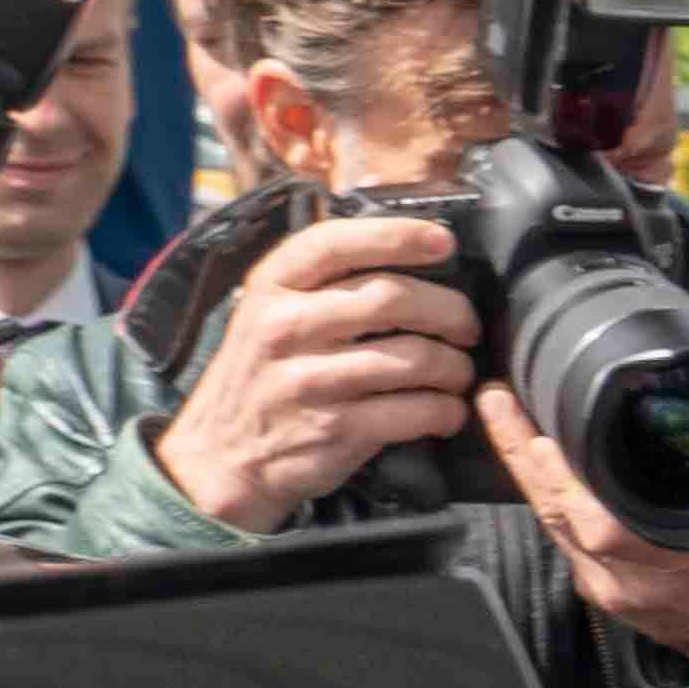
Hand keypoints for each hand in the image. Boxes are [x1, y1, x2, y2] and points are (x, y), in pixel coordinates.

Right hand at [152, 216, 474, 532]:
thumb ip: (316, 277)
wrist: (223, 458)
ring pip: (415, 358)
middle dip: (448, 309)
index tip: (442, 241)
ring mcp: (311, 381)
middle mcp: (287, 328)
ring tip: (459, 371)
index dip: (398, 235)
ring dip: (455, 366)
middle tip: (465, 324)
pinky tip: (446, 410)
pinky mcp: (337, 430)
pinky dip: (446, 410)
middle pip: (392, 298)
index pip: (337, 243)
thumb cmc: (260, 377)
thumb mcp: (266, 313)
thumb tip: (393, 230)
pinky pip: (415, 411)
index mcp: (271, 288)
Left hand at [480, 388, 688, 665]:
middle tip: (495, 403)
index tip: (534, 431)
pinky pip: (565, 541)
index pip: (587, 513)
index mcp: (656, 553)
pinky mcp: (600, 592)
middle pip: (552, 509)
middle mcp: (619, 573)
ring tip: (508, 424)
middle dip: (517, 450)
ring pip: (552, 524)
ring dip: (528, 473)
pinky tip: (545, 474)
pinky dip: (552, 503)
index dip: (555, 473)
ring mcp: (604, 586)